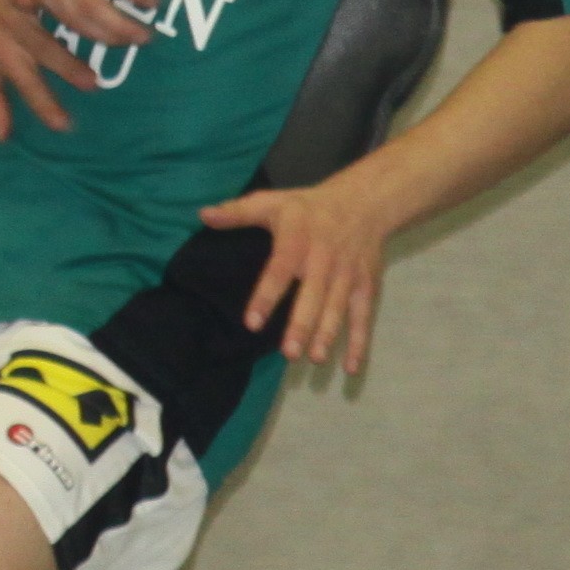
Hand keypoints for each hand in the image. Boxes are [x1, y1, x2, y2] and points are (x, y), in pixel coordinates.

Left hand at [198, 173, 399, 374]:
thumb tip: (204, 215)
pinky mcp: (366, 285)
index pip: (280, 271)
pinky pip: (363, 315)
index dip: (266, 297)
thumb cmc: (308, 207)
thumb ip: (238, 212)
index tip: (252, 323)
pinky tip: (350, 368)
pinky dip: (360, 342)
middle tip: (288, 353)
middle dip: (302, 324)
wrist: (364, 201)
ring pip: (338, 308)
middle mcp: (324, 259)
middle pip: (313, 295)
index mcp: (298, 240)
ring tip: (315, 359)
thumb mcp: (272, 202)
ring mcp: (347, 274)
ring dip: (328, 334)